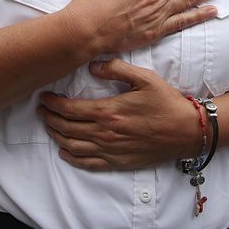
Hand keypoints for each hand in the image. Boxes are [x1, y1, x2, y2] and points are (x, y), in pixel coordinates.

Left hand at [38, 59, 201, 170]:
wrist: (187, 131)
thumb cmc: (166, 102)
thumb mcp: (144, 78)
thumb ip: (116, 69)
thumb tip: (92, 66)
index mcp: (108, 111)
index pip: (70, 109)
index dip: (53, 104)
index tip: (44, 97)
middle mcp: (105, 133)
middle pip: (66, 127)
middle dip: (49, 118)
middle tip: (41, 110)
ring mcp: (110, 150)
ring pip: (73, 146)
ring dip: (56, 136)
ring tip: (49, 126)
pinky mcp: (118, 162)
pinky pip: (88, 163)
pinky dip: (71, 157)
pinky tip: (64, 151)